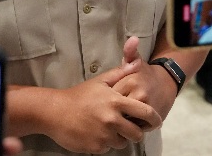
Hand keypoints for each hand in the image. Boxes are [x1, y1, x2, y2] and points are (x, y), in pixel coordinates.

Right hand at [47, 57, 161, 152]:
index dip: (155, 119)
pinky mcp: (96, 147)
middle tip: (130, 127)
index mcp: (116, 102)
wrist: (54, 112)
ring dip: (119, 137)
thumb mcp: (100, 81)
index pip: (146, 113)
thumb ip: (121, 73)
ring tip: (107, 127)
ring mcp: (104, 135)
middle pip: (137, 134)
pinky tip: (96, 132)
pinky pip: (108, 149)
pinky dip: (105, 143)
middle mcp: (112, 120)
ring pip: (123, 143)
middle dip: (137, 132)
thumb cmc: (79, 95)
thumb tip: (137, 63)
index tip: (156, 122)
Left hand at [113, 37, 177, 120]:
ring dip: (122, 119)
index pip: (109, 95)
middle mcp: (138, 94)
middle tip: (114, 107)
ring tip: (123, 113)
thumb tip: (132, 39)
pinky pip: (135, 127)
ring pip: (125, 119)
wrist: (167, 83)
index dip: (108, 98)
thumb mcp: (137, 62)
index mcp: (130, 80)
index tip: (110, 96)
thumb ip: (129, 53)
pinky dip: (133, 125)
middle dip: (114, 110)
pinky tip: (133, 119)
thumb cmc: (146, 74)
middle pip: (116, 108)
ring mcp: (146, 108)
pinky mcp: (153, 120)